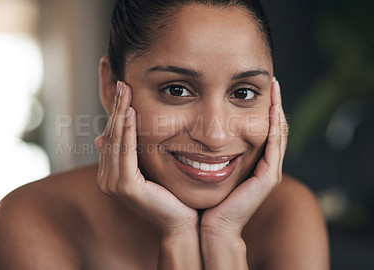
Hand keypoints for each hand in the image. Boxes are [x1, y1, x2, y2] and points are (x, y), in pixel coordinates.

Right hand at [95, 81, 197, 234]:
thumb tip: (104, 138)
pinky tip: (131, 112)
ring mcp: (113, 184)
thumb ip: (133, 152)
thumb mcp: (150, 168)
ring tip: (125, 89)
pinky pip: (126, 152)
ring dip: (121, 113)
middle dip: (117, 107)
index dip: (117, 112)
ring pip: (116, 140)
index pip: (112, 137)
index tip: (123, 89)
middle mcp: (106, 178)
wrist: (182, 223)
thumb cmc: (171, 196)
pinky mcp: (125, 187)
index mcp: (111, 174)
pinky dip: (128, 132)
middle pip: (111, 135)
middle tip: (122, 82)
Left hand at [200, 79, 287, 237]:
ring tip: (274, 87)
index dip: (262, 108)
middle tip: (270, 81)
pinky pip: (275, 146)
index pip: (262, 129)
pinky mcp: (269, 178)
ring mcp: (270, 171)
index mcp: (253, 162)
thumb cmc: (205, 198)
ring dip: (277, 109)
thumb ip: (207, 149)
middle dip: (273, 104)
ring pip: (278, 133)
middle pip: (274, 128)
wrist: (210, 225)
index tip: (256, 87)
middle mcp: (265, 165)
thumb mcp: (207, 166)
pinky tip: (272, 108)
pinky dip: (275, 126)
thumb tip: (191, 129)